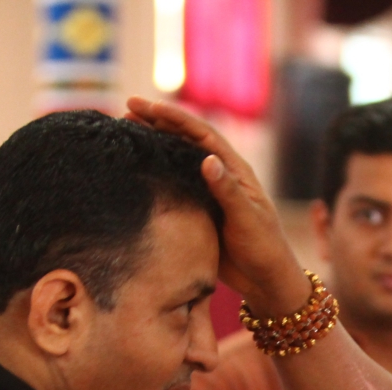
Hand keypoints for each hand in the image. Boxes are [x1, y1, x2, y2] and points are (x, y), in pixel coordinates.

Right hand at [124, 98, 311, 315]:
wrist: (266, 280)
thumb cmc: (264, 248)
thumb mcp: (247, 218)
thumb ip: (227, 190)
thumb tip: (207, 159)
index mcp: (234, 170)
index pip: (201, 134)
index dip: (173, 117)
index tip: (146, 106)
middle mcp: (220, 175)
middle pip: (185, 140)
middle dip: (157, 123)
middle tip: (127, 110)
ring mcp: (207, 193)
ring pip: (177, 159)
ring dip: (154, 144)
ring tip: (126, 132)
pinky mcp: (198, 211)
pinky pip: (174, 185)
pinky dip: (156, 173)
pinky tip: (136, 170)